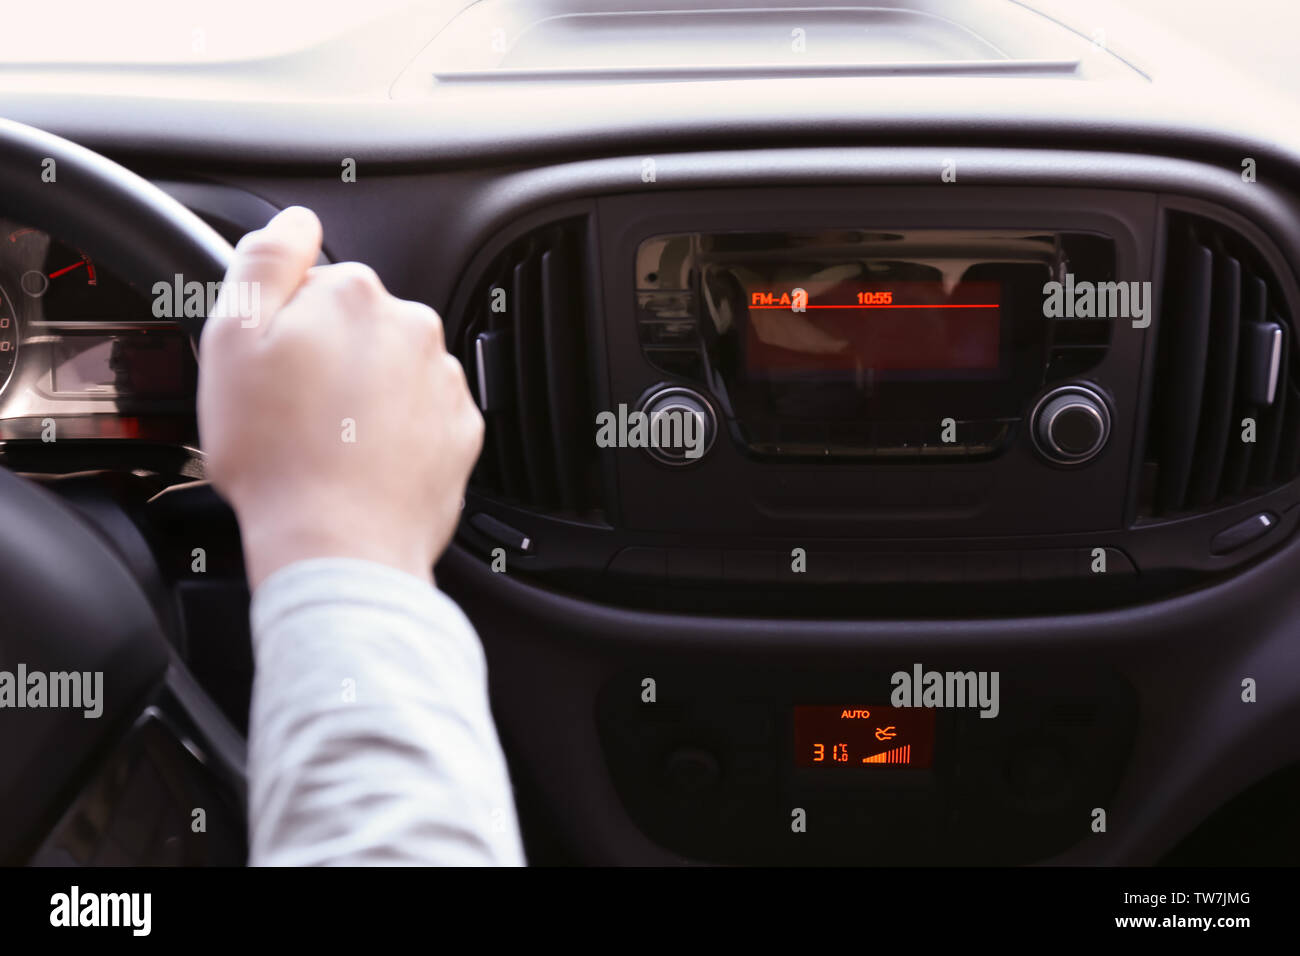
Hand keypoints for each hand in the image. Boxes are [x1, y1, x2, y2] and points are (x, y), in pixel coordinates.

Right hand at [197, 206, 482, 588]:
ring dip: (366, 395)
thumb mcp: (233, 341)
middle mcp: (413, 327)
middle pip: (360, 327)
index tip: (272, 367)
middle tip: (293, 411)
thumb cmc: (276, 454)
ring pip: (393, 371)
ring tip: (328, 444)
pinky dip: (397, 432)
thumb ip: (266, 262)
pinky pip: (423, 416)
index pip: (318, 285)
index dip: (286, 327)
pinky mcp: (462, 430)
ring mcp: (444, 381)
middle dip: (329, 358)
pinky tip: (363, 461)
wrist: (339, 544)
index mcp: (356, 295)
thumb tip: (296, 220)